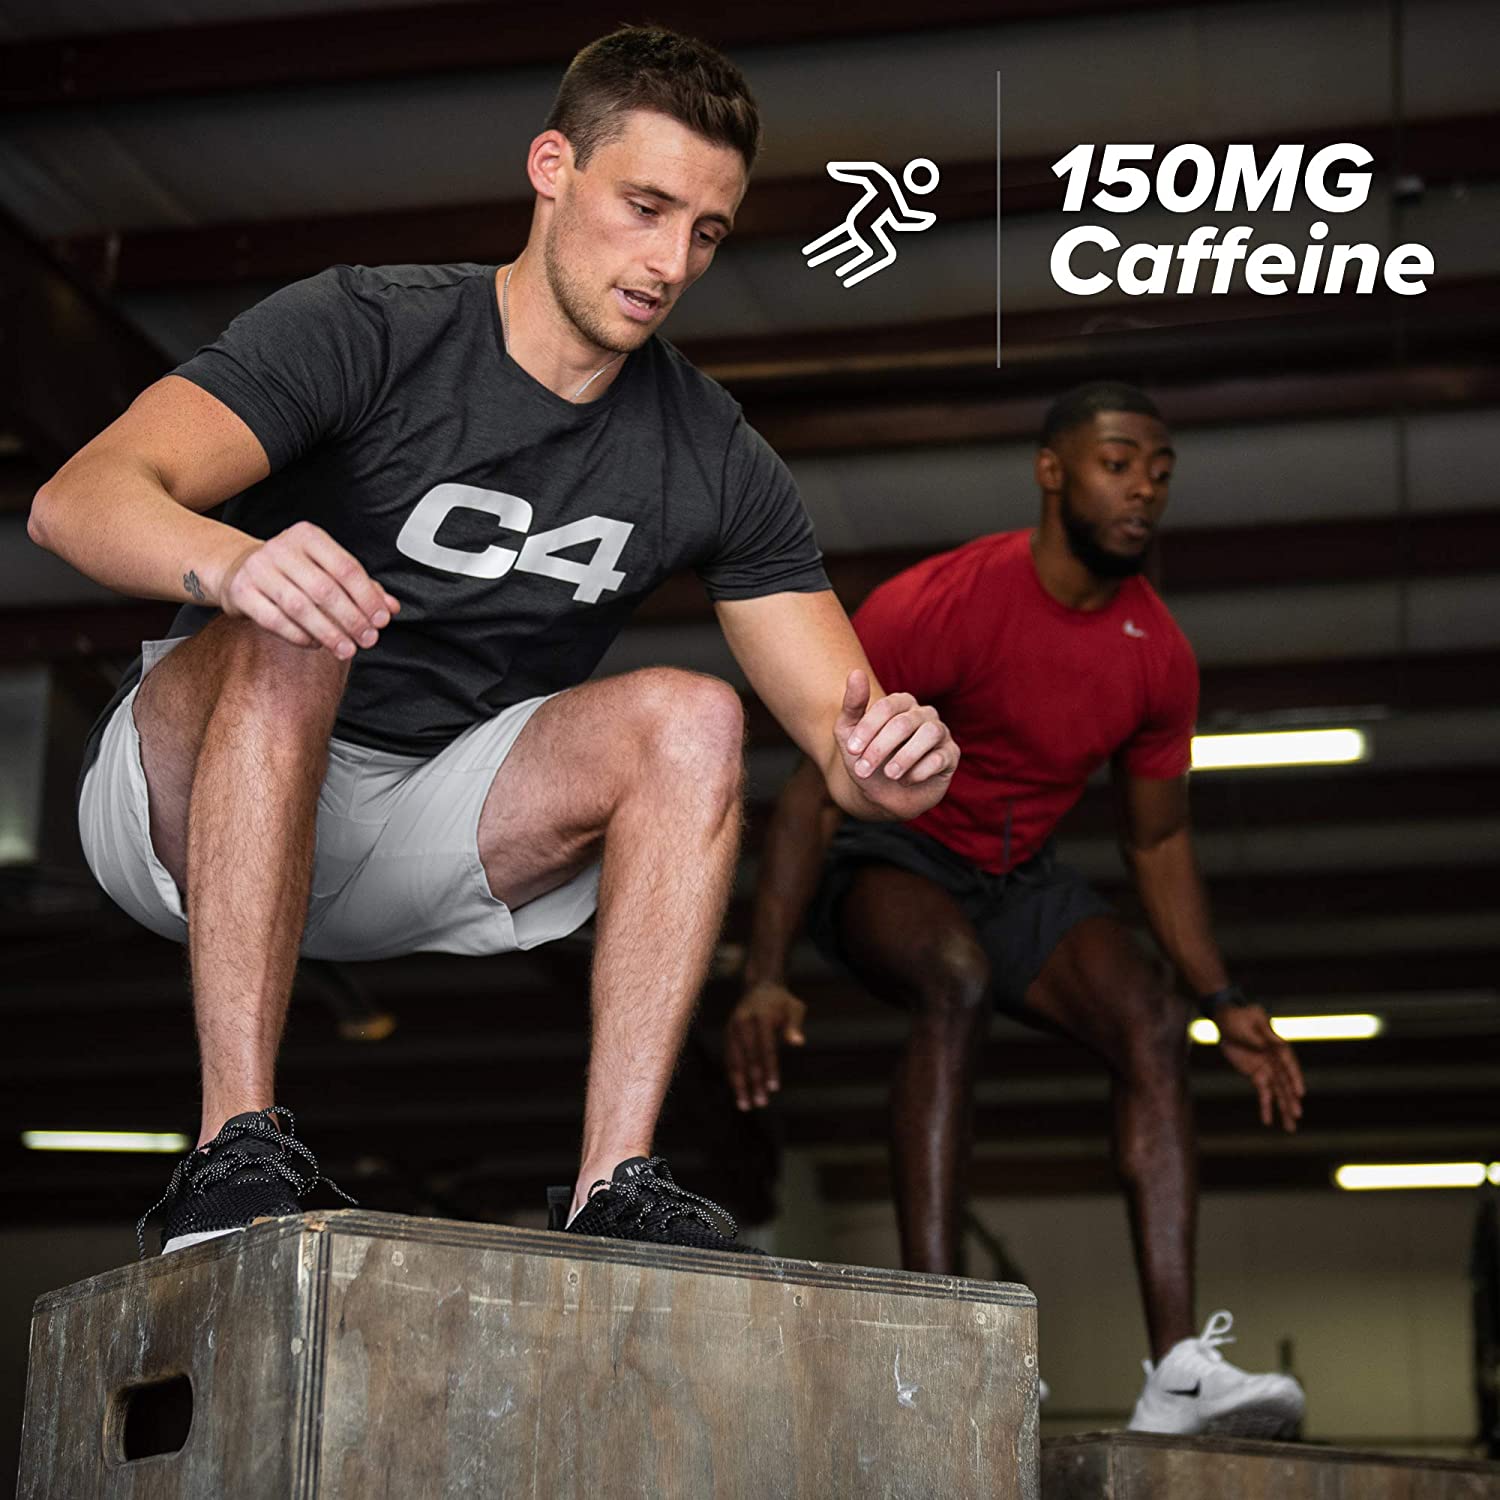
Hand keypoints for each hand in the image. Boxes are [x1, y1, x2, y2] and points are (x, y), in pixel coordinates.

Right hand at [216, 521, 400, 657]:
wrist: (240, 569)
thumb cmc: (294, 571)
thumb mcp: (326, 569)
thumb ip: (361, 587)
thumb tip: (392, 607)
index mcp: (309, 536)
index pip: (346, 568)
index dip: (367, 597)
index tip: (382, 621)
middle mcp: (281, 548)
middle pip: (325, 589)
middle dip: (351, 619)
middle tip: (368, 640)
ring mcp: (258, 569)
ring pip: (300, 607)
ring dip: (328, 633)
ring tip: (347, 650)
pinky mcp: (242, 592)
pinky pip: (275, 620)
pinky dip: (300, 636)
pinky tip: (316, 644)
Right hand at [725, 981, 806, 1109]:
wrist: (759, 987)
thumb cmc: (782, 1001)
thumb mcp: (794, 1007)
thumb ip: (794, 1024)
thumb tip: (798, 1043)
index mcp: (760, 1016)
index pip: (765, 1047)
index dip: (769, 1068)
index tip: (773, 1088)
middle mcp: (742, 1023)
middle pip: (747, 1058)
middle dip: (754, 1082)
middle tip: (761, 1103)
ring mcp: (732, 1029)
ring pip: (734, 1061)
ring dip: (739, 1085)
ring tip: (746, 1105)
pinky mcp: (727, 1035)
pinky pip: (729, 1060)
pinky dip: (733, 1077)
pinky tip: (739, 1093)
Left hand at [834, 669, 957, 816]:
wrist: (882, 794)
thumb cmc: (866, 758)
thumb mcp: (849, 734)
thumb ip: (852, 705)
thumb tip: (856, 673)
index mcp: (900, 703)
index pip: (887, 706)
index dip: (868, 727)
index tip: (852, 750)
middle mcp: (923, 713)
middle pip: (904, 723)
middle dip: (879, 748)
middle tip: (863, 770)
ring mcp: (940, 733)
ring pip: (929, 734)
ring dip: (904, 758)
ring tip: (889, 775)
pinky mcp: (951, 755)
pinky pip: (941, 758)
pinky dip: (920, 771)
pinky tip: (905, 780)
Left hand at [1216, 1003, 1304, 1131]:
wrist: (1226, 1020)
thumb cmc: (1240, 1016)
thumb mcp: (1252, 1019)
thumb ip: (1262, 1033)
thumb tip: (1278, 1043)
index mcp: (1278, 1046)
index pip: (1289, 1064)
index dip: (1294, 1078)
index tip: (1299, 1093)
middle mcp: (1276, 1061)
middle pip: (1285, 1082)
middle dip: (1291, 1099)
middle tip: (1297, 1115)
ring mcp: (1268, 1069)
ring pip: (1278, 1092)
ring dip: (1283, 1108)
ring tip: (1291, 1127)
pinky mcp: (1257, 1075)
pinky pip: (1263, 1093)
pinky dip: (1265, 1107)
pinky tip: (1268, 1121)